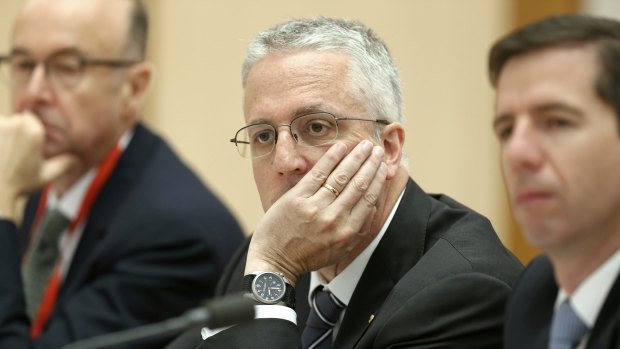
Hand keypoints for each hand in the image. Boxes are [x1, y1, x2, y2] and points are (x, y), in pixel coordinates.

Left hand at [0, 112, 74, 218]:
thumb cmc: (21, 184)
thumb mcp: (48, 174)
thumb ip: (64, 163)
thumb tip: (75, 159)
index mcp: (34, 131)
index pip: (32, 116)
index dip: (32, 127)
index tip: (31, 140)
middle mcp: (15, 124)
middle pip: (18, 118)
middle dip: (19, 130)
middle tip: (20, 150)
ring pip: (4, 123)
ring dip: (6, 133)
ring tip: (7, 151)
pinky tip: (2, 152)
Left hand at [245, 140, 387, 284]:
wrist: (275, 261)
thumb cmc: (308, 255)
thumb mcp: (340, 249)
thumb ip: (358, 230)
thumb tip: (373, 205)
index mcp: (347, 232)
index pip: (368, 199)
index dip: (378, 179)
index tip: (383, 166)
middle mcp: (334, 219)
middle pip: (358, 185)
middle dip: (371, 164)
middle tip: (378, 150)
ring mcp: (314, 207)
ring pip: (341, 177)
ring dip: (356, 158)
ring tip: (365, 145)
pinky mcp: (296, 199)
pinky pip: (318, 174)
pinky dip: (331, 158)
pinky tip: (341, 147)